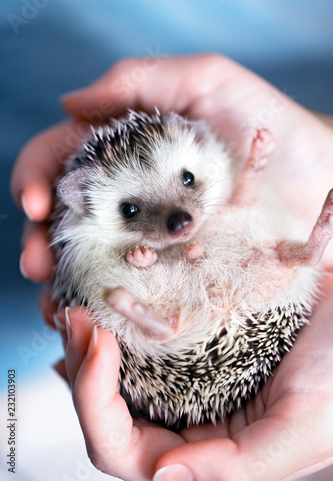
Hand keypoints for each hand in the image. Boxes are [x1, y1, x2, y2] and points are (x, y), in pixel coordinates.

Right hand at [10, 53, 332, 281]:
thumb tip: (69, 103)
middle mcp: (128, 193)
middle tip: (37, 265)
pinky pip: (134, 285)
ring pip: (92, 256)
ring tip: (57, 301)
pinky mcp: (173, 266)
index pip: (61, 158)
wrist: (317, 175)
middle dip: (41, 240)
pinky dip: (110, 301)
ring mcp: (148, 233)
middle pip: (66, 215)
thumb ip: (139, 80)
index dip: (36, 177)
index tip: (33, 203)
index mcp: (123, 147)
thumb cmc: (266, 119)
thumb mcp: (205, 81)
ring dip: (67, 279)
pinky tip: (98, 315)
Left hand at [53, 272, 332, 480]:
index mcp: (205, 453)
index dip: (94, 401)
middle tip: (72, 315)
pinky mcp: (195, 342)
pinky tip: (107, 295)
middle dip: (80, 363)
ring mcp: (188, 378)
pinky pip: (144, 335)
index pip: (122, 449)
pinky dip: (121, 316)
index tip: (97, 341)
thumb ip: (234, 469)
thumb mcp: (299, 428)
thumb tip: (161, 480)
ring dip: (90, 339)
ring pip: (119, 370)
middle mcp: (188, 419)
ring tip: (74, 304)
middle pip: (108, 408)